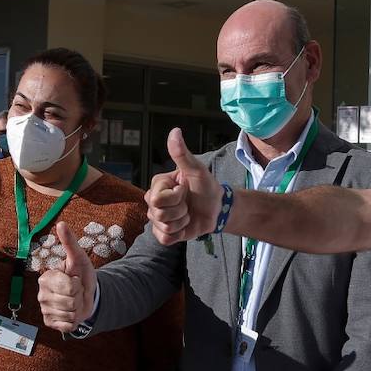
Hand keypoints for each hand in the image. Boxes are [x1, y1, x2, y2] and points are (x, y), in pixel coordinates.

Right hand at [37, 221, 95, 332]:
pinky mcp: (50, 323)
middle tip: (76, 292)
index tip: (74, 279)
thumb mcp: (78, 258)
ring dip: (77, 309)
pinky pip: (67, 325)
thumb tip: (61, 223)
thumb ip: (70, 242)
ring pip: (69, 314)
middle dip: (78, 297)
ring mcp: (45, 310)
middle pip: (69, 301)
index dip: (77, 284)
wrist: (87, 296)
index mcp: (45, 278)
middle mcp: (41, 294)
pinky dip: (74, 321)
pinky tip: (71, 313)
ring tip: (74, 302)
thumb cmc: (81, 275)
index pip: (68, 286)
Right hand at [147, 128, 221, 244]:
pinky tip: (185, 225)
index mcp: (158, 185)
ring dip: (182, 222)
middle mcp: (153, 201)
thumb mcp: (197, 170)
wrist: (217, 209)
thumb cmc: (206, 187)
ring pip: (163, 227)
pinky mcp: (163, 233)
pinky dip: (179, 234)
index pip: (157, 199)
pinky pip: (164, 239)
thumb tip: (175, 131)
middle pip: (158, 214)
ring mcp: (157, 218)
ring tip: (188, 214)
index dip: (175, 197)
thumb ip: (183, 154)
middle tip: (188, 203)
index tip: (185, 189)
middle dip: (179, 211)